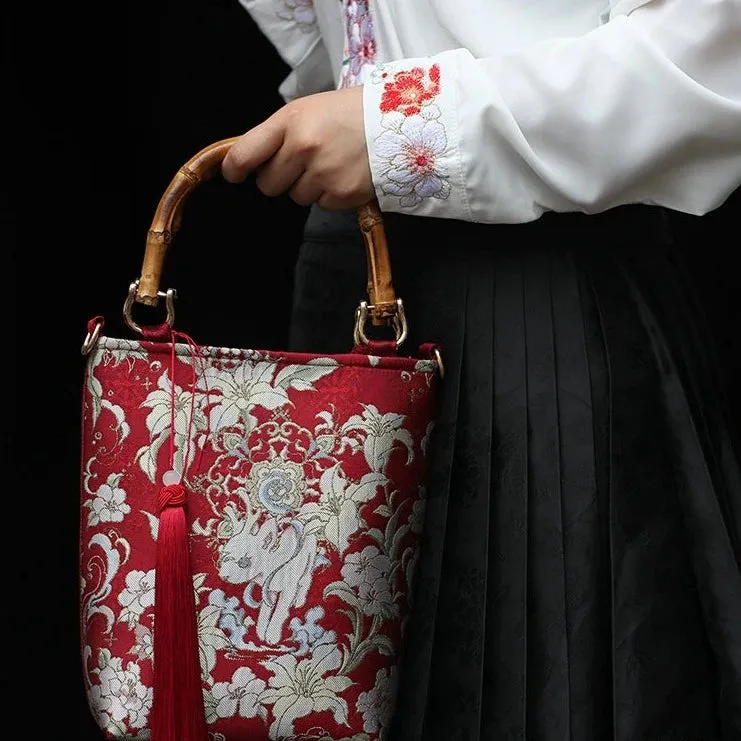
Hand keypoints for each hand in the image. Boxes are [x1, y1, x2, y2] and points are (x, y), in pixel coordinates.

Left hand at [221, 86, 373, 209]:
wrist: (395, 122)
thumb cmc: (346, 115)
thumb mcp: (306, 111)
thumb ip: (276, 135)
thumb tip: (248, 164)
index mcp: (291, 122)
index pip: (246, 154)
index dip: (235, 168)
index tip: (234, 174)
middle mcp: (304, 148)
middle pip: (268, 184)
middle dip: (279, 178)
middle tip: (300, 163)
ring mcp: (323, 174)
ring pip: (295, 197)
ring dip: (308, 186)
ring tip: (329, 163)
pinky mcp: (341, 194)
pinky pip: (321, 204)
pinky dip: (330, 193)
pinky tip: (344, 173)